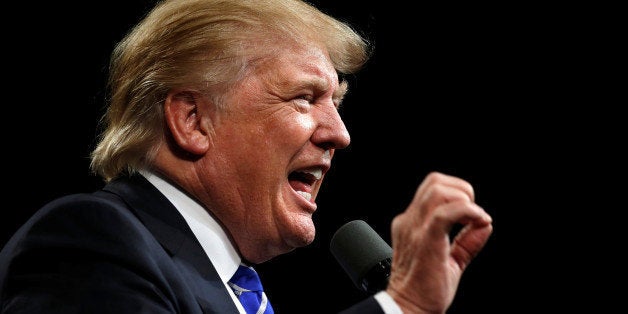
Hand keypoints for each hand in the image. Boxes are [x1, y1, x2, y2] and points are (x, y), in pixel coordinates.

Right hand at [386, 172, 492, 313]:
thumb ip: (467, 241)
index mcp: (412, 223)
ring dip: (464, 199)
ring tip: (473, 219)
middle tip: (473, 214)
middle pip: (435, 181)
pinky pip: (445, 213)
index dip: (457, 194)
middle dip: (462, 190)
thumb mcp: (450, 260)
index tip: (470, 215)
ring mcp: (416, 229)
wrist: (409, 308)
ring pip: (438, 190)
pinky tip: (477, 222)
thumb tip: (485, 225)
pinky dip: (467, 211)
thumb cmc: (424, 290)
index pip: (433, 189)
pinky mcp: (426, 240)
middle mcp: (410, 222)